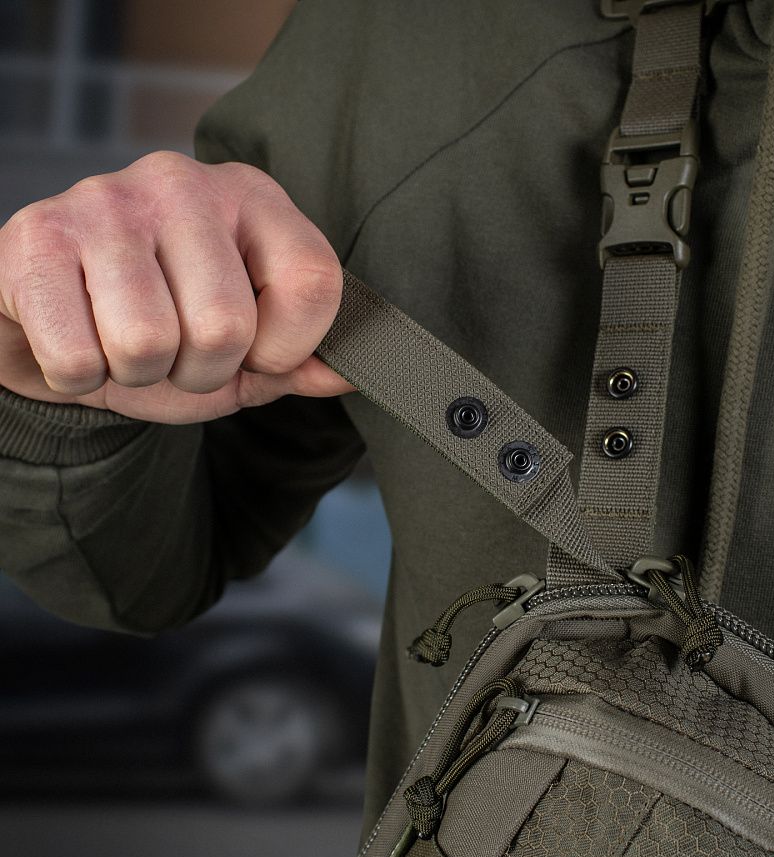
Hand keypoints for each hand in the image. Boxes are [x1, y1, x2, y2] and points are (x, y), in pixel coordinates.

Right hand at [0, 152, 352, 423]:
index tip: (255, 351)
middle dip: (202, 372)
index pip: (315, 283)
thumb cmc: (166, 331)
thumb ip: (301, 362)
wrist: (58, 318)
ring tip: (128, 345)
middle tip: (177, 354)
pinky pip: (79, 356)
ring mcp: (105, 200)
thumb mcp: (248, 352)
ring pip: (149, 343)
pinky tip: (81, 340)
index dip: (287, 347)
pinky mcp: (36, 234)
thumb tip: (357, 374)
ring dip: (140, 375)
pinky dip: (81, 376)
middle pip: (226, 327)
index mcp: (254, 198)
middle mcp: (183, 182)